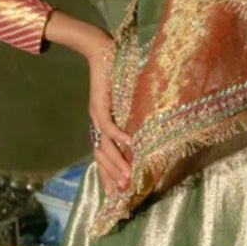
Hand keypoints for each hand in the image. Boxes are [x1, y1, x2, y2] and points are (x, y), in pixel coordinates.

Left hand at [86, 38, 133, 196]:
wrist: (101, 50)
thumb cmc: (117, 75)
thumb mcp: (127, 102)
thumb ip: (134, 118)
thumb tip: (149, 131)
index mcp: (102, 126)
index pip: (103, 157)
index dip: (108, 176)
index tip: (117, 194)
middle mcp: (97, 124)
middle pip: (101, 158)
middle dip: (112, 177)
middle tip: (123, 194)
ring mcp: (97, 115)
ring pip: (104, 146)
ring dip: (117, 163)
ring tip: (128, 177)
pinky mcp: (100, 104)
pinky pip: (110, 125)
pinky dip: (120, 136)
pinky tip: (131, 145)